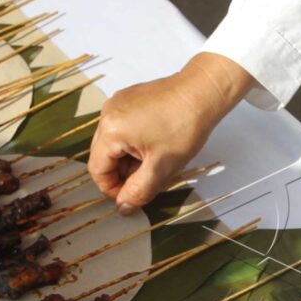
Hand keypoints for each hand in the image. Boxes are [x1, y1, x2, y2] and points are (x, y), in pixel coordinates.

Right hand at [89, 52, 254, 213]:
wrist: (203, 92)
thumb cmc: (183, 128)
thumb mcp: (161, 168)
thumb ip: (138, 191)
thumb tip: (122, 208)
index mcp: (110, 130)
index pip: (97, 170)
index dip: (112, 190)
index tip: (132, 197)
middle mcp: (107, 113)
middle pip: (103, 156)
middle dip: (122, 173)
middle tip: (148, 180)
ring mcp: (117, 103)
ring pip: (114, 142)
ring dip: (129, 159)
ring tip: (155, 160)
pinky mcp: (129, 98)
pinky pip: (123, 127)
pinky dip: (134, 142)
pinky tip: (155, 144)